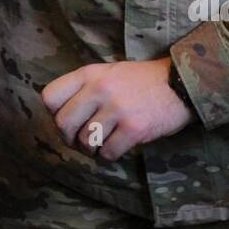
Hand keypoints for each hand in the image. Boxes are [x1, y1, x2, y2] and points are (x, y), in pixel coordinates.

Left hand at [41, 59, 192, 160]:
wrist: (179, 84)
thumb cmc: (140, 81)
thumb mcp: (108, 72)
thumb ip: (85, 87)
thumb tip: (60, 116)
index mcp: (90, 73)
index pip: (50, 96)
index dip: (54, 113)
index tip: (68, 119)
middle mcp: (100, 89)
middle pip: (63, 124)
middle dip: (70, 138)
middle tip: (81, 140)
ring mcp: (117, 109)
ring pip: (86, 141)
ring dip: (91, 149)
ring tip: (102, 143)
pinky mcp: (134, 129)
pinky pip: (108, 153)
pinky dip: (110, 155)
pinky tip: (118, 146)